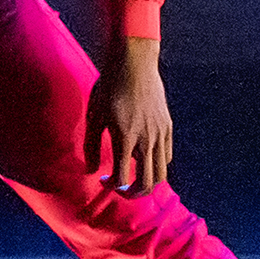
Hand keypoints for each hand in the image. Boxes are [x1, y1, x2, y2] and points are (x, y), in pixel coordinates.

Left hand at [85, 36, 172, 195]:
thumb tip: (91, 170)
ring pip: (162, 172)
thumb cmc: (109, 88)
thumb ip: (92, 146)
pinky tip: (143, 159)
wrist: (134, 65)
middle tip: (121, 190)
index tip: (103, 181)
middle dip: (134, 193)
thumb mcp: (94, 116)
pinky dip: (157, 165)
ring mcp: (161, 134)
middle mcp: (146, 140)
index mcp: (125, 139)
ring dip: (148, 182)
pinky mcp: (168, 127)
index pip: (122, 177)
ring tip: (134, 179)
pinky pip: (167, 156)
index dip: (112, 186)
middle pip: (148, 183)